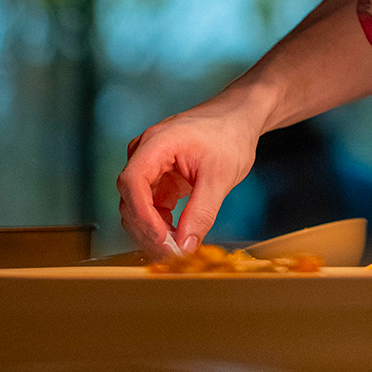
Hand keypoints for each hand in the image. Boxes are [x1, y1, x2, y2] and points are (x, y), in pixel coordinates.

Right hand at [117, 93, 264, 255]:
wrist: (240, 116)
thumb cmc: (231, 134)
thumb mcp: (221, 176)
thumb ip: (201, 212)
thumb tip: (185, 247)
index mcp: (157, 143)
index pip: (133, 183)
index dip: (142, 216)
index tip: (161, 240)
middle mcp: (145, 152)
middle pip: (131, 198)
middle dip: (148, 229)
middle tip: (172, 255)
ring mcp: (150, 164)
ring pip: (137, 205)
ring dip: (153, 230)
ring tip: (176, 249)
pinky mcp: (158, 176)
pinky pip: (150, 205)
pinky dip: (160, 223)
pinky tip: (177, 236)